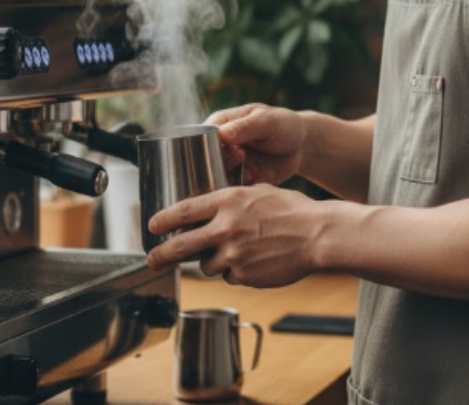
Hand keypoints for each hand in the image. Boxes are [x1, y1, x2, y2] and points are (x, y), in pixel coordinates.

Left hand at [145, 184, 321, 287]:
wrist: (317, 235)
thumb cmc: (291, 210)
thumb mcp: (257, 192)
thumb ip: (231, 201)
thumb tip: (210, 209)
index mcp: (227, 201)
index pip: (184, 211)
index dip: (163, 220)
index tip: (152, 226)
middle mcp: (225, 228)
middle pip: (181, 245)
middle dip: (161, 254)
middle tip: (152, 259)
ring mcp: (233, 255)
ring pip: (207, 264)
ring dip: (214, 260)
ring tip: (238, 250)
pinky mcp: (243, 276)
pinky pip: (230, 276)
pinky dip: (236, 271)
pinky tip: (254, 260)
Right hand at [207, 104, 309, 186]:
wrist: (302, 145)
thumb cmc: (282, 124)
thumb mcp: (266, 121)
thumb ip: (244, 127)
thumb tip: (223, 134)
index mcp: (220, 126)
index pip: (202, 139)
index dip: (210, 147)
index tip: (232, 149)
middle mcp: (221, 148)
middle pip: (206, 163)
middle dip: (222, 165)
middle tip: (242, 157)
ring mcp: (230, 167)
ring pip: (217, 180)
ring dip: (232, 180)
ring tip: (250, 171)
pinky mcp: (241, 183)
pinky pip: (233, 193)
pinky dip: (242, 192)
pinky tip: (255, 183)